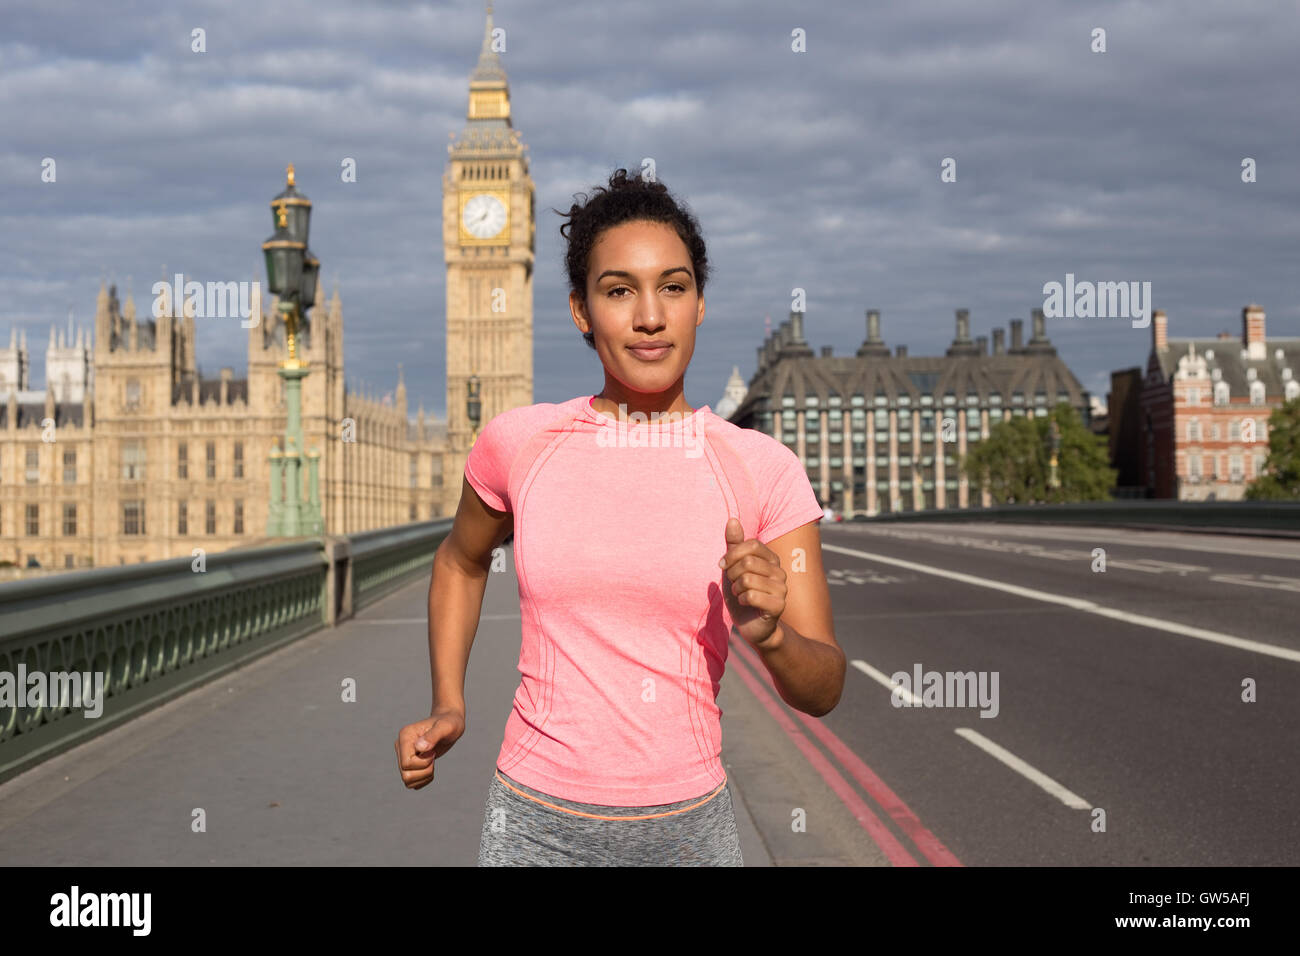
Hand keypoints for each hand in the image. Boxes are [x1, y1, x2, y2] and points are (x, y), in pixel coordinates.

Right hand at [395, 706, 465, 790]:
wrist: (450, 722)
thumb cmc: (449, 723)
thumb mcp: (445, 727)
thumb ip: (433, 736)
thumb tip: (419, 747)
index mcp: (405, 736)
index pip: (406, 763)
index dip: (423, 763)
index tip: (433, 751)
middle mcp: (400, 746)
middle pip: (406, 774)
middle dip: (425, 771)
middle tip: (433, 757)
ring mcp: (403, 755)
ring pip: (407, 780)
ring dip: (424, 777)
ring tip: (432, 763)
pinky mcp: (409, 763)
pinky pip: (411, 782)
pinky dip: (423, 779)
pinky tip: (431, 767)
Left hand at [717, 516, 785, 647]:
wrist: (752, 626)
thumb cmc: (743, 593)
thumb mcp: (734, 567)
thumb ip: (734, 545)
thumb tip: (732, 519)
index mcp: (771, 559)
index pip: (751, 545)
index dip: (732, 554)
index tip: (723, 565)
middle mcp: (780, 571)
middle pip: (747, 562)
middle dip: (732, 574)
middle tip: (734, 584)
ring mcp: (782, 588)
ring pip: (747, 579)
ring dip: (736, 589)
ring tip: (741, 594)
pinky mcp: (779, 605)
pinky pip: (751, 595)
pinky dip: (742, 600)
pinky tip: (746, 604)